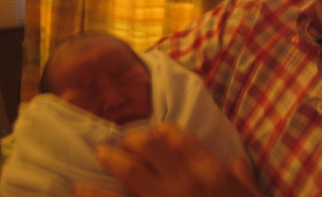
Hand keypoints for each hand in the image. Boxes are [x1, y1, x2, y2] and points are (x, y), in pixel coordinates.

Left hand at [92, 122, 259, 196]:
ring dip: (112, 160)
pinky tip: (79, 188)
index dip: (163, 131)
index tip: (154, 131)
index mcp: (210, 173)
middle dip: (135, 140)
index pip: (180, 138)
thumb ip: (243, 178)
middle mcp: (185, 183)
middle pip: (152, 147)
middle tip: (125, 143)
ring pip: (130, 172)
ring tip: (99, 153)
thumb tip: (238, 161)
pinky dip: (94, 195)